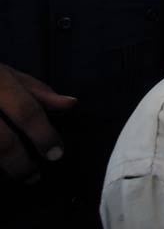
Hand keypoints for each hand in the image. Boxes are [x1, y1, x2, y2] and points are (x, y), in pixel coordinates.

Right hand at [0, 64, 75, 181]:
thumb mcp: (5, 72)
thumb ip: (35, 90)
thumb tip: (70, 103)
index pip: (25, 110)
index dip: (43, 135)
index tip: (56, 154)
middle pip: (2, 140)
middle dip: (20, 163)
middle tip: (33, 175)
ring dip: (2, 166)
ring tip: (14, 176)